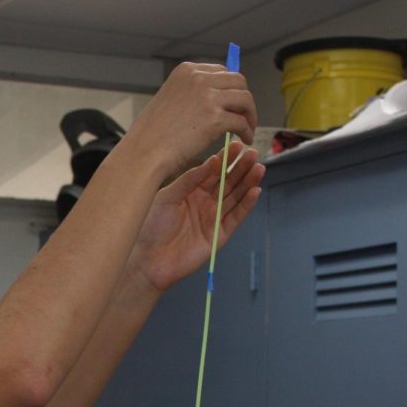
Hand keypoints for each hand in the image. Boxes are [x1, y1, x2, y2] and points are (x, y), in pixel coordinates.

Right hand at [118, 62, 257, 180]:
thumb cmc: (152, 133)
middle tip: (244, 116)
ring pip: (245, 99)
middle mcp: (199, 79)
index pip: (222, 71)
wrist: (144, 152)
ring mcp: (208, 97)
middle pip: (238, 81)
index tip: (234, 101)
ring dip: (250, 115)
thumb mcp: (169, 98)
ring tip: (247, 129)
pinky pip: (242, 122)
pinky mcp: (215, 119)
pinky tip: (244, 139)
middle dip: (244, 99)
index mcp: (187, 71)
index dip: (231, 87)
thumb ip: (192, 92)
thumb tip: (215, 96)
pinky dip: (247, 131)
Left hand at [126, 142, 264, 293]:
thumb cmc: (151, 227)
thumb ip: (189, 179)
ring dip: (248, 183)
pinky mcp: (219, 235)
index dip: (224, 159)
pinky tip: (254, 191)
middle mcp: (203, 203)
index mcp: (190, 191)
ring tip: (258, 168)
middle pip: (227, 182)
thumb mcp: (168, 196)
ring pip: (235, 197)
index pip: (212, 172)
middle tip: (253, 153)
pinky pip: (236, 217)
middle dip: (240, 168)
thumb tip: (211, 161)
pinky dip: (246, 205)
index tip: (236, 145)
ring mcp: (212, 218)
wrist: (148, 260)